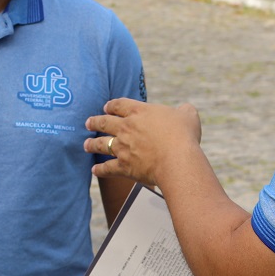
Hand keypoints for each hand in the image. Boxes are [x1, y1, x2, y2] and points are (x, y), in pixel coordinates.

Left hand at [84, 99, 202, 188]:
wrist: (177, 160)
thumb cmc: (184, 136)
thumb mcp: (188, 116)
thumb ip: (184, 110)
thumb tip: (185, 110)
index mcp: (139, 112)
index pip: (119, 105)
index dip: (111, 106)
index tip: (106, 108)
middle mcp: (126, 128)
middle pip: (104, 122)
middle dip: (94, 122)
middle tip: (88, 123)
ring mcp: (122, 147)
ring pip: (101, 144)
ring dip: (92, 144)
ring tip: (86, 145)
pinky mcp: (123, 166)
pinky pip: (107, 168)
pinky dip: (100, 170)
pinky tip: (94, 171)